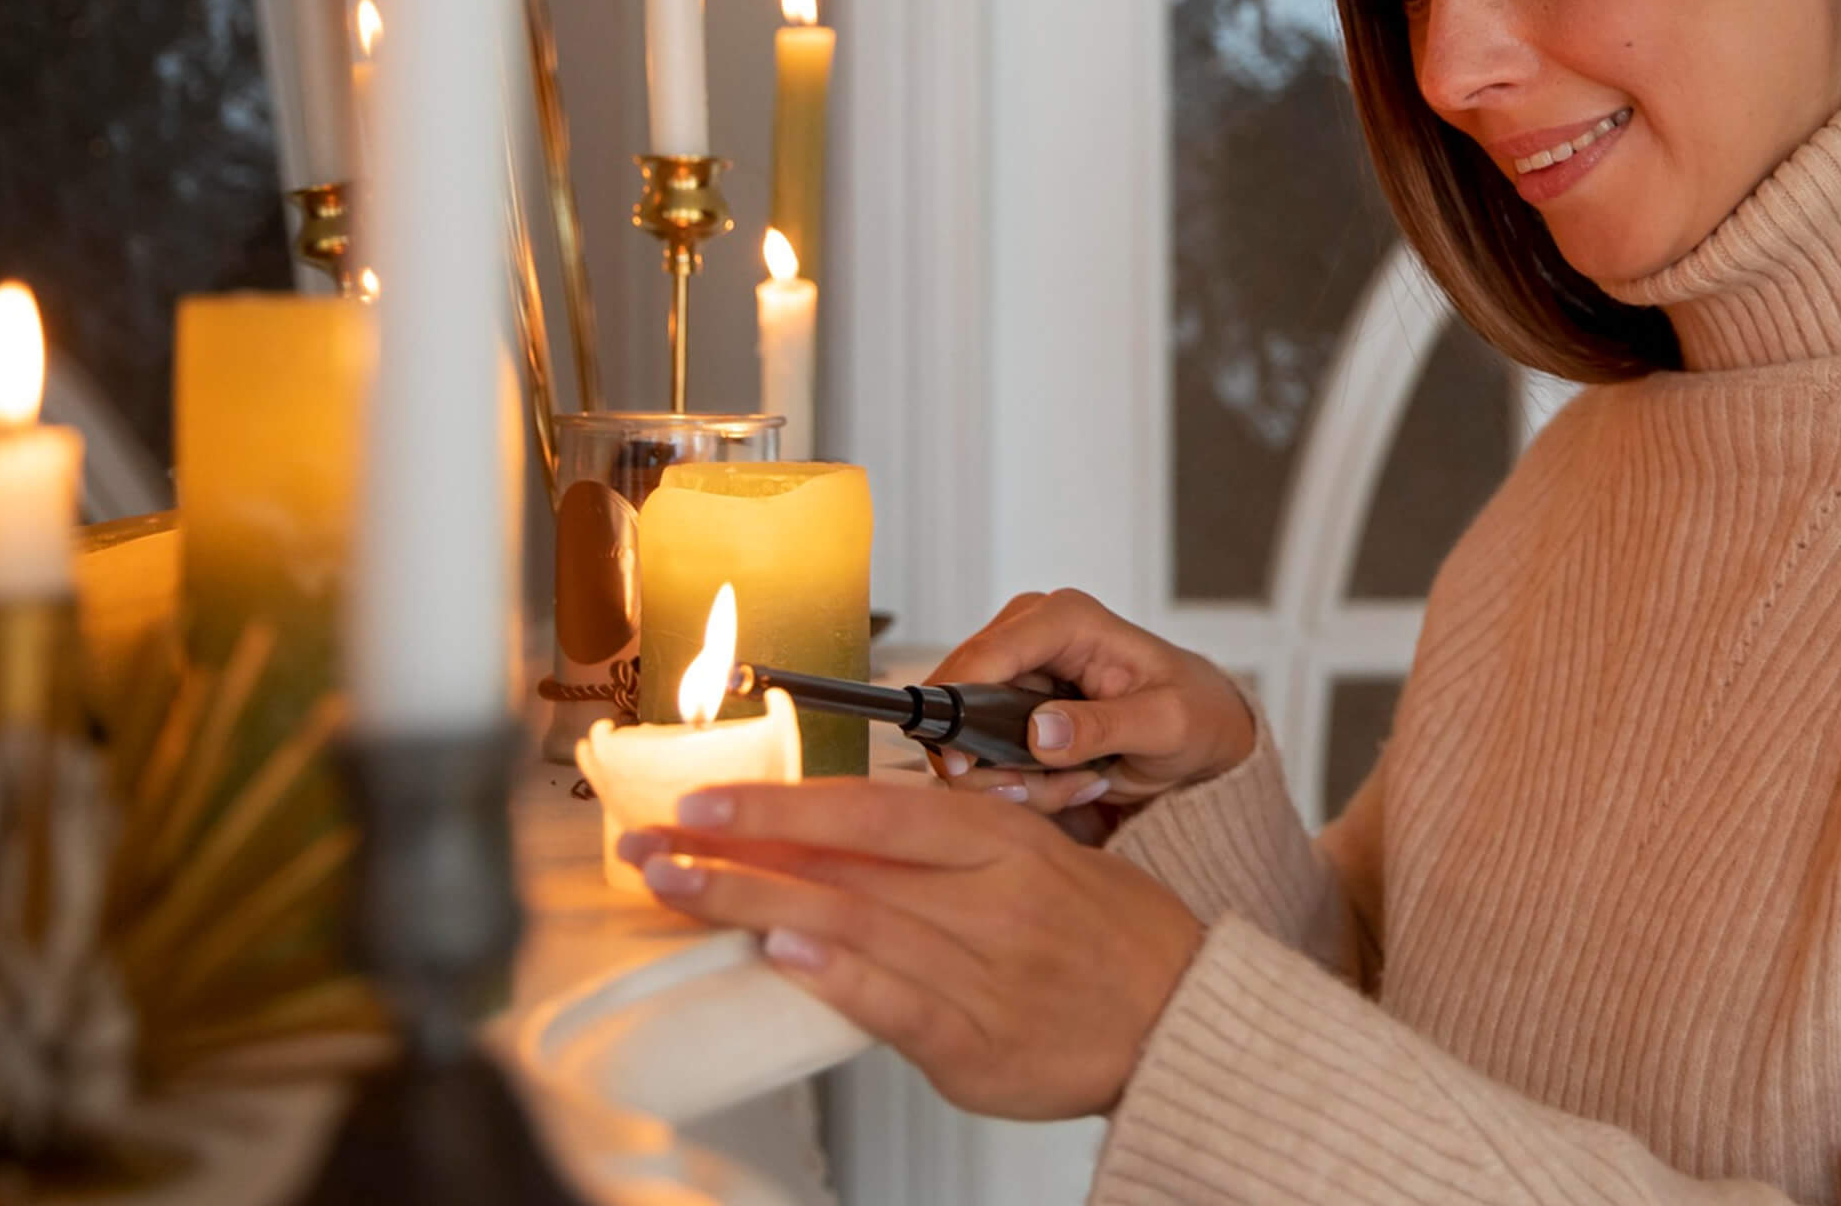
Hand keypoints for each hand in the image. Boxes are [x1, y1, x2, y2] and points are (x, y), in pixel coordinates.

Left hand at [618, 780, 1202, 1117]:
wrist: (1184, 1018)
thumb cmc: (1107, 932)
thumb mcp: (1037, 852)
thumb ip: (944, 846)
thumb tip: (837, 836)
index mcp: (997, 838)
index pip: (870, 807)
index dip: (781, 800)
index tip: (704, 796)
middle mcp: (986, 893)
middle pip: (846, 857)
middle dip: (740, 845)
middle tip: (655, 839)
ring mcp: (981, 968)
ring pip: (853, 919)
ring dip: (754, 901)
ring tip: (680, 887)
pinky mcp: (977, 1043)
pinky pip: (894, 1000)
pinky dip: (834, 973)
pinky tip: (778, 951)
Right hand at [926, 589, 1253, 815]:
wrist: (1203, 727)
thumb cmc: (1194, 714)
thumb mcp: (1166, 725)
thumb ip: (1104, 727)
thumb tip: (1037, 732)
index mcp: (1067, 619)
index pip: (988, 653)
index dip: (961, 707)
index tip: (966, 765)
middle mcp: (1029, 630)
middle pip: (962, 697)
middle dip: (998, 760)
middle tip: (1062, 789)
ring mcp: (1016, 665)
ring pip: (966, 732)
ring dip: (1016, 777)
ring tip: (1082, 783)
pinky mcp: (1010, 699)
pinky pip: (982, 749)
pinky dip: (1019, 779)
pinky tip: (1068, 781)